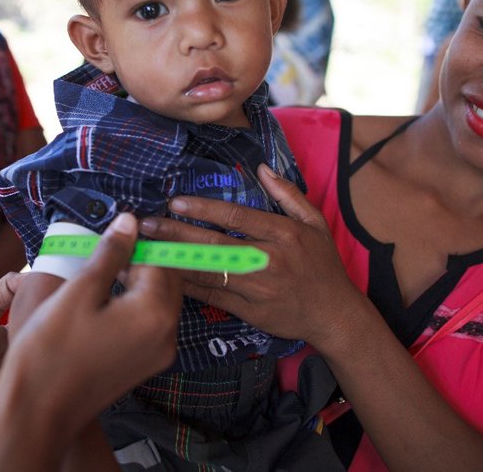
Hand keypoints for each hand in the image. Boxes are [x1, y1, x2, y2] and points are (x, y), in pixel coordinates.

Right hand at [0, 213, 181, 468]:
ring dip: (136, 281)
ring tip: (100, 273)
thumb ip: (110, 254)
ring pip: (158, 301)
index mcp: (155, 313)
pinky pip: (149, 323)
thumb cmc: (51, 351)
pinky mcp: (144, 365)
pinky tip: (102, 300)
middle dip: (140, 259)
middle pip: (166, 280)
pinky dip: (132, 305)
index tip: (113, 231)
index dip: (137, 240)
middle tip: (105, 249)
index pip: (160, 259)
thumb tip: (128, 222)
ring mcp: (158, 354)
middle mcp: (166, 335)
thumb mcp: (79, 291)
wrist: (38, 411)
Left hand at [139, 164, 361, 349]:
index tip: (175, 202)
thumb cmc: (323, 266)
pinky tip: (165, 279)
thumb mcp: (315, 223)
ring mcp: (258, 287)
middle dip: (177, 233)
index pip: (236, 217)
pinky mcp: (250, 311)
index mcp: (283, 233)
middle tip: (146, 225)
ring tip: (147, 251)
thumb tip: (262, 168)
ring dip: (175, 261)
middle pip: (214, 244)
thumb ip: (288, 194)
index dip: (203, 209)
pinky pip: (213, 297)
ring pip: (209, 272)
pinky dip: (188, 288)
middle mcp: (269, 259)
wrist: (335, 314)